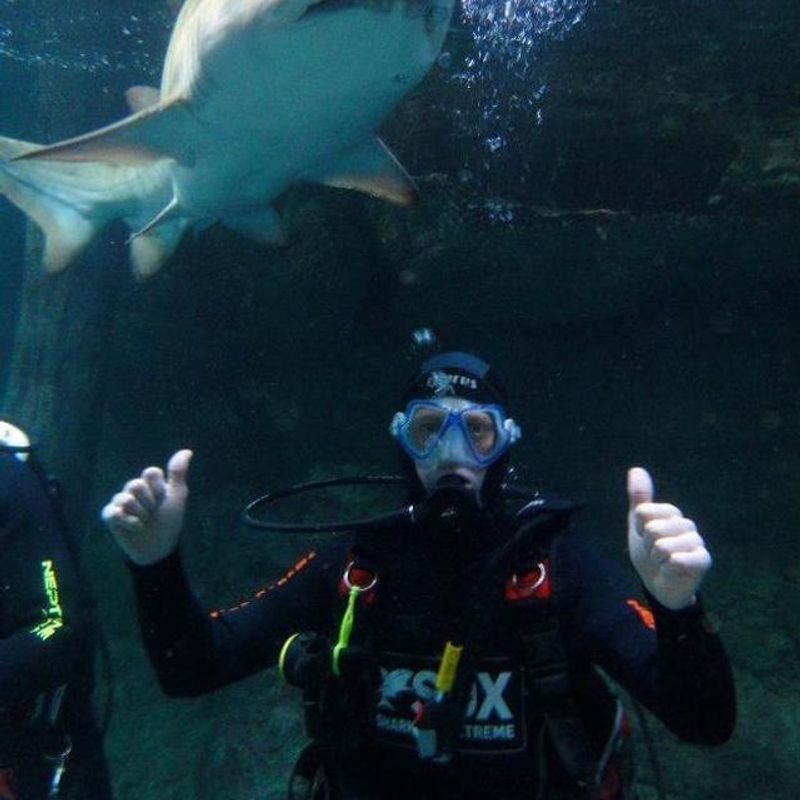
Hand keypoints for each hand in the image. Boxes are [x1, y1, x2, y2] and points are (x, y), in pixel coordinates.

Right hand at [101, 449, 192, 565]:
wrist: (160, 547)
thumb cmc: (170, 520)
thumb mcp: (177, 496)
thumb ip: (178, 473)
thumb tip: (187, 451)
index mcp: (150, 483)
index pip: (151, 472)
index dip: (159, 488)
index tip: (164, 499)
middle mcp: (134, 489)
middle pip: (135, 484)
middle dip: (149, 502)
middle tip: (153, 512)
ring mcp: (121, 502)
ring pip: (125, 499)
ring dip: (140, 514)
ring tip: (145, 522)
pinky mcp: (111, 516)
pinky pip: (112, 512)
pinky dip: (127, 522)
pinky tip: (135, 527)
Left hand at [627, 467, 710, 609]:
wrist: (659, 585)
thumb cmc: (650, 553)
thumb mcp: (639, 525)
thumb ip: (639, 499)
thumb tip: (636, 469)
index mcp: (672, 514)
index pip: (644, 512)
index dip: (639, 528)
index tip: (644, 538)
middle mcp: (687, 525)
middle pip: (653, 528)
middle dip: (648, 546)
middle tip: (656, 554)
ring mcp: (697, 542)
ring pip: (662, 546)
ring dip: (657, 559)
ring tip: (664, 563)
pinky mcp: (703, 561)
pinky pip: (677, 560)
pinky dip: (668, 568)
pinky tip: (673, 571)